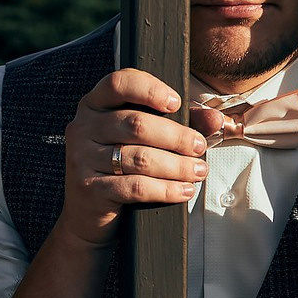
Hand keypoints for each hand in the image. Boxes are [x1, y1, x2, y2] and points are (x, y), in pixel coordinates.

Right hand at [53, 68, 209, 247]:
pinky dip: (166, 189)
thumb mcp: (146, 138)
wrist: (89, 213)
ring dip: (177, 166)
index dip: (150, 89)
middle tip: (199, 147)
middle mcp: (83, 126)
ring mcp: (82, 157)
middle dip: (176, 136)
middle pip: (136, 124)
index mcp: (95, 104)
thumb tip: (215, 119)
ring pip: (139, 158)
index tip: (176, 104)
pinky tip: (183, 190)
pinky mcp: (89, 188)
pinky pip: (136, 186)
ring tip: (199, 172)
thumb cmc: (121, 166)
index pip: (118, 83)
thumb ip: (180, 122)